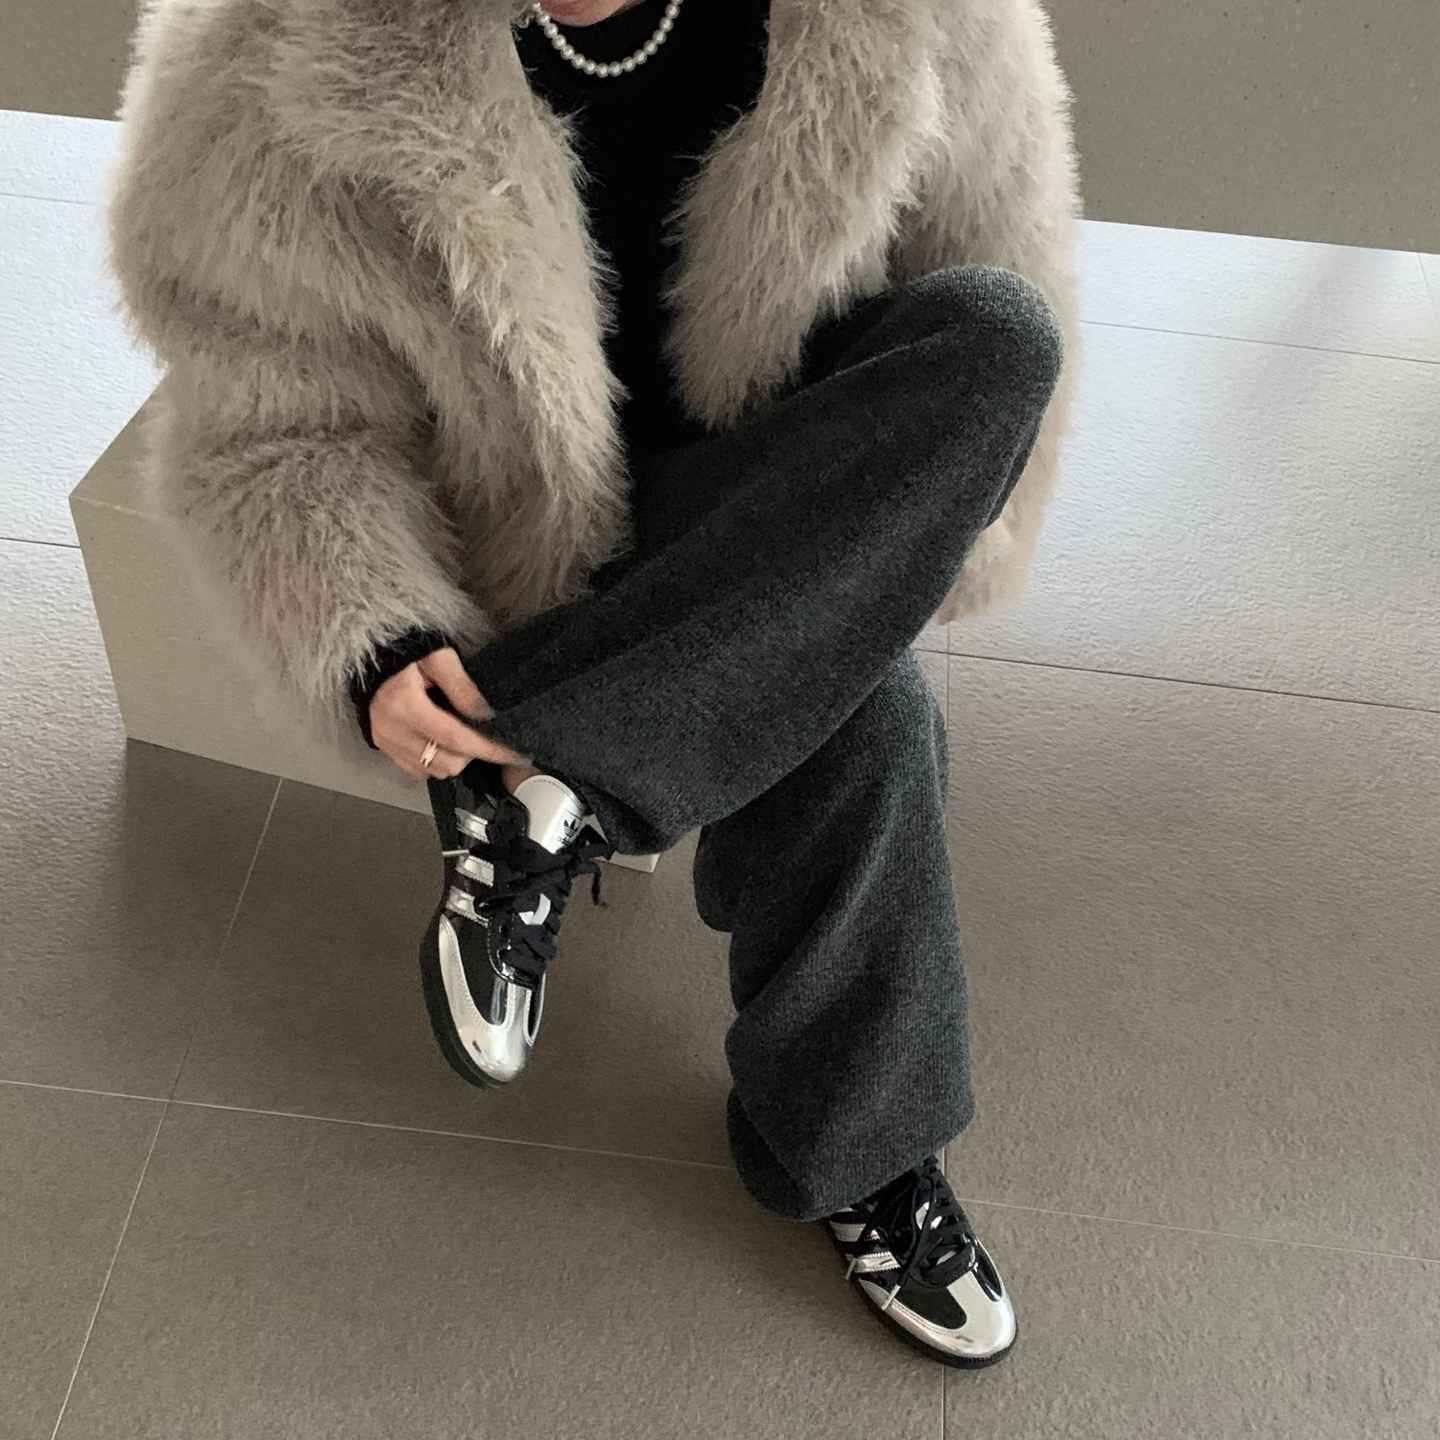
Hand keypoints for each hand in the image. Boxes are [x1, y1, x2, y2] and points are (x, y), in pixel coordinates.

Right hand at [368, 646, 529, 781]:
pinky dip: (435, 761)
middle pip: (447, 763)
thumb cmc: (407, 650)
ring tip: (460, 735)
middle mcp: (392, 730)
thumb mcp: (439, 657)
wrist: (371, 654)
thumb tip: (487, 716)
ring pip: (433, 771)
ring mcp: (385, 742)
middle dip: (471, 753)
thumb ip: (463, 687)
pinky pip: (417, 771)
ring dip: (454, 759)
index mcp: (405, 705)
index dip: (487, 749)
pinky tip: (440, 741)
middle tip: (481, 734)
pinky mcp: (382, 747)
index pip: (455, 739)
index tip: (514, 754)